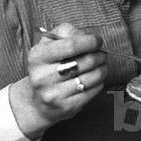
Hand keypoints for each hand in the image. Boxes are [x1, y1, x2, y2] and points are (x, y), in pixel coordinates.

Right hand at [8, 23, 106, 139]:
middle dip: (99, 55)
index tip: (98, 41)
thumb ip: (67, 32)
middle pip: (85, 61)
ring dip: (103, 68)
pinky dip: (99, 81)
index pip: (71, 45)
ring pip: (93, 76)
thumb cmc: (49, 65)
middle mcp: (42, 77)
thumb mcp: (50, 44)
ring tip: (100, 65)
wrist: (38, 101)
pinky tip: (94, 79)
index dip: (90, 41)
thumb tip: (88, 36)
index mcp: (37, 57)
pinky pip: (94, 90)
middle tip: (102, 54)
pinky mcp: (66, 107)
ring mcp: (54, 94)